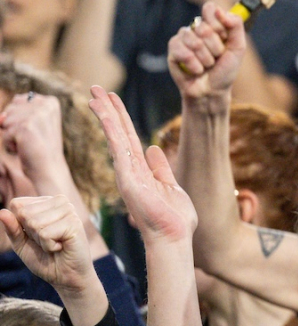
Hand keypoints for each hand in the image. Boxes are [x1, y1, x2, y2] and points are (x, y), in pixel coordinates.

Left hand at [0, 93, 71, 194]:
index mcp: (50, 101)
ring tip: (29, 143)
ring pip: (6, 120)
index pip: (18, 100)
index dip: (20, 118)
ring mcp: (36, 115)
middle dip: (14, 125)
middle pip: (10, 108)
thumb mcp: (30, 123)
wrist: (49, 169)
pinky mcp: (25, 127)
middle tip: (32, 138)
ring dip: (12, 135)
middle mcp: (45, 105)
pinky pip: (5, 132)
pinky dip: (10, 144)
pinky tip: (26, 149)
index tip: (36, 130)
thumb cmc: (38, 147)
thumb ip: (14, 112)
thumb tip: (1, 118)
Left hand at [0, 195, 100, 295]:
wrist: (66, 277)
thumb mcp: (21, 243)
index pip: (17, 204)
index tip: (36, 235)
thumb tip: (1, 212)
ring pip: (34, 222)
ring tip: (55, 244)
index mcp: (46, 202)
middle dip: (31, 233)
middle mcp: (60, 202)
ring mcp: (68, 211)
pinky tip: (61, 247)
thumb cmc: (45, 259)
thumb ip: (12, 228)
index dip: (19, 224)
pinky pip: (45, 233)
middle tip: (48, 241)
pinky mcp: (74, 223)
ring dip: (41, 240)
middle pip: (24, 213)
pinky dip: (49, 246)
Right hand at [88, 86, 197, 243]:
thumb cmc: (174, 219)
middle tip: (96, 88)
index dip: (121, 117)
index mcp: (140, 171)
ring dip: (106, 113)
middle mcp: (129, 170)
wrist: (174, 237)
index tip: (112, 99)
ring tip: (95, 93)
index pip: (128, 138)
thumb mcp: (170, 187)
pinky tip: (105, 112)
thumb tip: (155, 148)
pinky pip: (118, 147)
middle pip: (117, 133)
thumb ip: (161, 168)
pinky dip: (112, 128)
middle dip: (108, 109)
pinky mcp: (128, 178)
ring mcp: (126, 174)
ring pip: (114, 136)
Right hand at [167, 2, 248, 103]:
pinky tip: (196, 70)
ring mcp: (183, 38)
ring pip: (194, 41)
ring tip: (206, 65)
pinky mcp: (173, 50)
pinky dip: (194, 64)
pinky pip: (182, 51)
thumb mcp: (238, 48)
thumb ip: (236, 26)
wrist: (213, 91)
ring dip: (206, 59)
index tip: (224, 38)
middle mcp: (195, 29)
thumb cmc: (225, 70)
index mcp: (211, 25)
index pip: (209, 9)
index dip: (218, 25)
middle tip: (216, 58)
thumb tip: (221, 11)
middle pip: (204, 28)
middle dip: (215, 48)